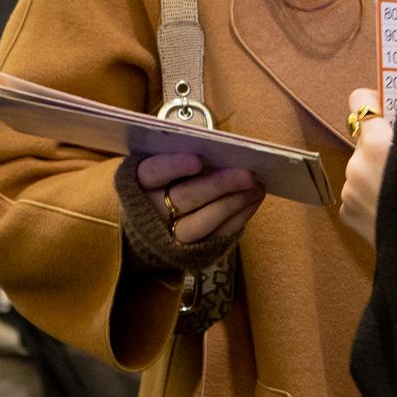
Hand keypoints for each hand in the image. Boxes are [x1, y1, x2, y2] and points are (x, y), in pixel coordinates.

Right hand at [134, 152, 260, 249]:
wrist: (145, 227)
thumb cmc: (159, 183)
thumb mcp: (158, 164)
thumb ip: (179, 153)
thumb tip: (219, 146)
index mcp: (139, 182)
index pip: (153, 172)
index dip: (174, 166)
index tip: (198, 160)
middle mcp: (152, 210)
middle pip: (185, 198)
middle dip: (218, 186)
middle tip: (247, 175)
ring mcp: (170, 234)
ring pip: (202, 223)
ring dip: (234, 204)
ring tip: (257, 187)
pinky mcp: (190, 250)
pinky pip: (217, 236)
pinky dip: (238, 218)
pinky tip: (253, 200)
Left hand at [338, 112, 393, 247]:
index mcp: (376, 145)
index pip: (359, 101)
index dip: (373, 101)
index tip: (385, 107)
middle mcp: (356, 165)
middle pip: (365, 141)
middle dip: (381, 146)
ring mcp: (349, 191)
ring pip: (362, 169)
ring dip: (377, 175)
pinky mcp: (347, 213)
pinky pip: (357, 194)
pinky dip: (371, 198)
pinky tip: (392, 209)